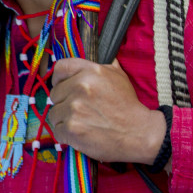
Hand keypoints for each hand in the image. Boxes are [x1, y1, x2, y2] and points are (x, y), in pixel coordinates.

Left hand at [49, 58, 165, 163]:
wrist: (139, 133)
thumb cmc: (128, 105)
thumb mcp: (119, 76)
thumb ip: (102, 66)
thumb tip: (93, 58)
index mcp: (90, 72)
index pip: (60, 68)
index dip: (58, 79)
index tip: (62, 87)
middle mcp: (80, 87)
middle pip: (54, 93)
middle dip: (63, 102)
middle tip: (79, 110)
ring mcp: (74, 108)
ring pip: (54, 113)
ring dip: (64, 119)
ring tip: (81, 123)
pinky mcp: (71, 128)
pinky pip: (57, 130)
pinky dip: (66, 135)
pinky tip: (80, 134)